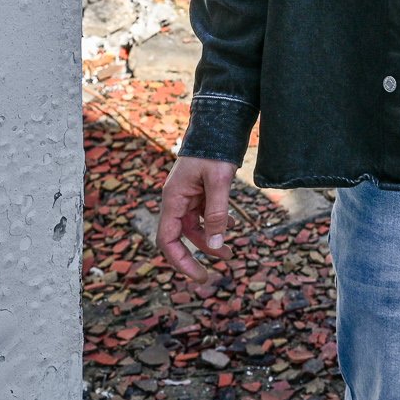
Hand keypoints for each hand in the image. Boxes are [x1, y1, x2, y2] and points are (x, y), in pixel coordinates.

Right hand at [158, 155, 236, 289]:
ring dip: (209, 241)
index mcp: (173, 199)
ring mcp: (187, 196)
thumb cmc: (214, 150)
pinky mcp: (198, 191)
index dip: (180, 261)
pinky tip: (231, 226)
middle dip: (196, 256)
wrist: (218, 123)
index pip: (167, 240)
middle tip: (211, 275)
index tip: (199, 276)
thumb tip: (216, 243)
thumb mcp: (219, 181)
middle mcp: (176, 200)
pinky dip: (215, 223)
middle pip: (180, 237)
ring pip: (194, 227)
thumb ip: (217, 212)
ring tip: (229, 253)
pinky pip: (203, 214)